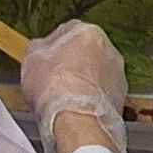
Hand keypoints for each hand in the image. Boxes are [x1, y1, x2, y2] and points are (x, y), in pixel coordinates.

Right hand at [21, 20, 127, 152]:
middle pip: (85, 52)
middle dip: (70, 64)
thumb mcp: (31, 59)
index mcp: (87, 32)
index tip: (44, 61)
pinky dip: (91, 98)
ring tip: (64, 98)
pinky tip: (76, 108)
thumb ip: (38, 47)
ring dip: (82, 82)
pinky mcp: (121, 95)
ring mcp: (118, 72)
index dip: (52, 48)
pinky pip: (101, 92)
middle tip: (52, 80)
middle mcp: (108, 49)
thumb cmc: (55, 88)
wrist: (77, 120)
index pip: (67, 32)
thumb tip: (40, 48)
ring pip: (95, 73)